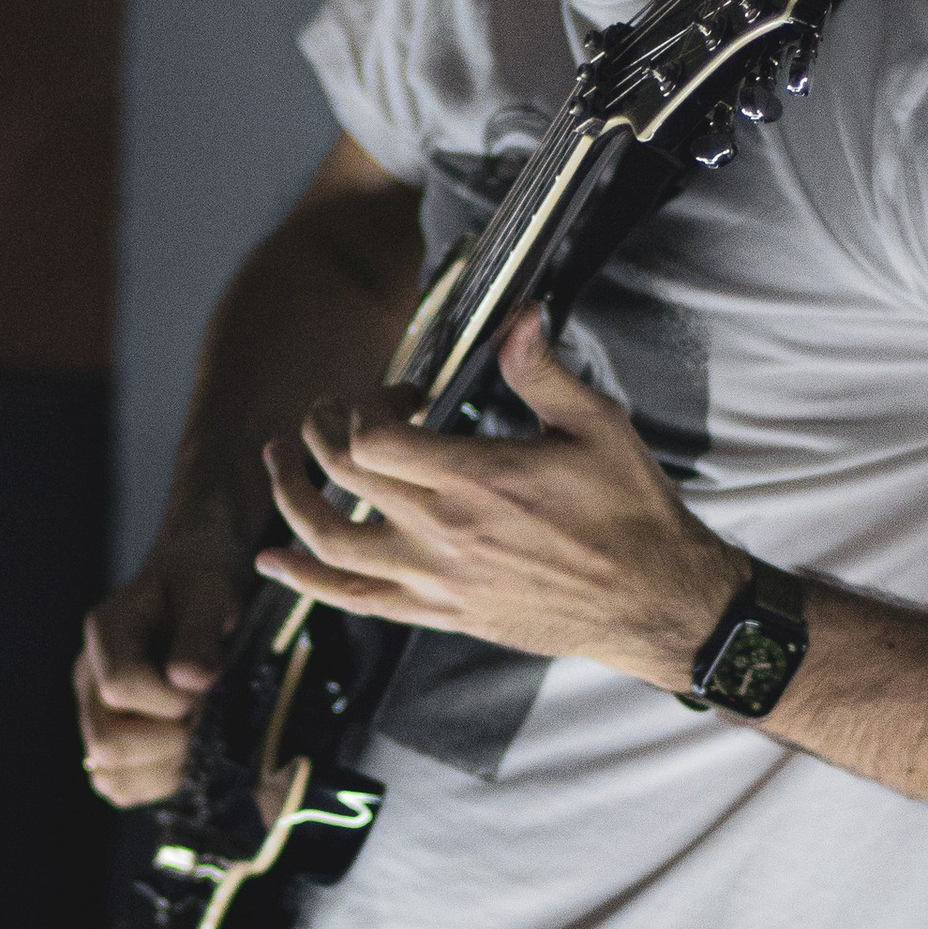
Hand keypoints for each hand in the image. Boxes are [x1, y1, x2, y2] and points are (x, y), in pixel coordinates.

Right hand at [76, 549, 242, 809]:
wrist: (193, 587)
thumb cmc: (202, 586)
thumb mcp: (211, 593)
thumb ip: (200, 632)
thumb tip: (191, 680)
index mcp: (106, 632)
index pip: (120, 686)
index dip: (170, 700)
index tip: (204, 687)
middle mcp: (89, 674)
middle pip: (105, 740)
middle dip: (166, 742)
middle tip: (203, 719)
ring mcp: (94, 709)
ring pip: (107, 772)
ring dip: (162, 768)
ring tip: (195, 737)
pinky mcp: (110, 735)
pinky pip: (118, 785)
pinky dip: (155, 782)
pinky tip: (185, 755)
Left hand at [256, 309, 744, 687]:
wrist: (654, 602)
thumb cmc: (631, 513)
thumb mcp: (597, 427)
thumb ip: (543, 371)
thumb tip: (519, 314)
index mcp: (478, 480)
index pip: (372, 440)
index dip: (366, 405)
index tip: (400, 394)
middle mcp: (445, 534)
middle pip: (343, 477)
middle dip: (323, 432)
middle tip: (328, 412)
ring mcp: (437, 580)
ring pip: (330, 543)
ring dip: (290, 498)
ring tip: (278, 464)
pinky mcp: (440, 613)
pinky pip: (353, 601)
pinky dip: (304, 579)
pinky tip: (272, 558)